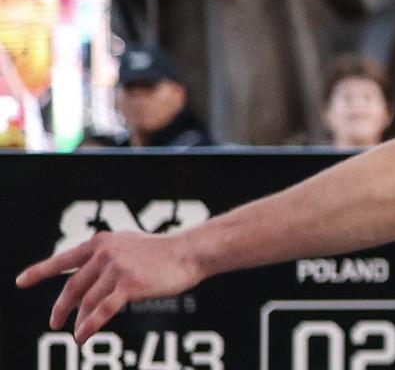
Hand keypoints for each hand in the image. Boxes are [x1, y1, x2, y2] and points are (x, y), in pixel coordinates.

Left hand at [16, 229, 205, 340]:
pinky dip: (90, 326)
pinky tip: (82, 336)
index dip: (40, 271)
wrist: (190, 252)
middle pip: (73, 287)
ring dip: (79, 321)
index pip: (64, 259)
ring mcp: (117, 268)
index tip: (21, 281)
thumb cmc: (161, 251)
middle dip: (60, 308)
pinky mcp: (130, 284)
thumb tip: (82, 279)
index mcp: (102, 242)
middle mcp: (105, 252)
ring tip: (76, 335)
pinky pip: (102, 310)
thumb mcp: (127, 245)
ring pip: (87, 301)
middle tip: (54, 323)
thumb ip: (104, 257)